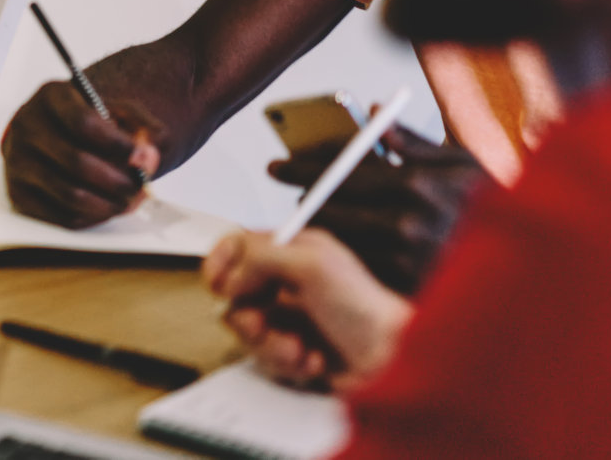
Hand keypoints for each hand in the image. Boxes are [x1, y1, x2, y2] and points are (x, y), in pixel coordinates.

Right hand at [0, 78, 163, 228]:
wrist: (53, 134)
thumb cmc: (90, 123)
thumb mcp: (117, 110)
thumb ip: (142, 127)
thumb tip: (147, 156)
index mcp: (51, 96)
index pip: (83, 122)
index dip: (117, 145)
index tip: (142, 158)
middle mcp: (27, 125)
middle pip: (76, 162)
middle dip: (117, 180)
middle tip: (141, 187)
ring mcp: (17, 160)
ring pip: (69, 193)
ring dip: (108, 204)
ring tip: (129, 201)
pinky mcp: (17, 193)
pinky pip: (60, 215)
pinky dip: (91, 217)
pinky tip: (107, 208)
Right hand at [204, 229, 411, 393]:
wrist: (392, 361)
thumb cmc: (364, 308)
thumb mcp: (312, 265)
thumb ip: (261, 258)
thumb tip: (229, 278)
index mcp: (292, 251)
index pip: (238, 246)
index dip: (221, 262)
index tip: (218, 283)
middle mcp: (287, 283)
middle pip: (235, 295)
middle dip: (246, 315)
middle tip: (260, 324)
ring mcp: (289, 318)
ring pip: (247, 330)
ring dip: (269, 344)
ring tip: (297, 349)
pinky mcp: (294, 351)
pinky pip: (266, 358)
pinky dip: (287, 363)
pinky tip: (313, 361)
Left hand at [268, 125, 486, 293]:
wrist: (531, 267)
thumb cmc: (494, 206)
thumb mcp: (460, 162)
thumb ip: (412, 140)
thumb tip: (374, 111)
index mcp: (416, 186)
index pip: (339, 173)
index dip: (303, 168)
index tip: (278, 165)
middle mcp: (407, 225)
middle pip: (330, 209)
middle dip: (302, 197)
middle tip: (286, 190)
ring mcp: (405, 262)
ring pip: (339, 241)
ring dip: (318, 227)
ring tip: (307, 215)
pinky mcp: (404, 291)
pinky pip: (358, 270)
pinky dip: (342, 256)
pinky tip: (335, 247)